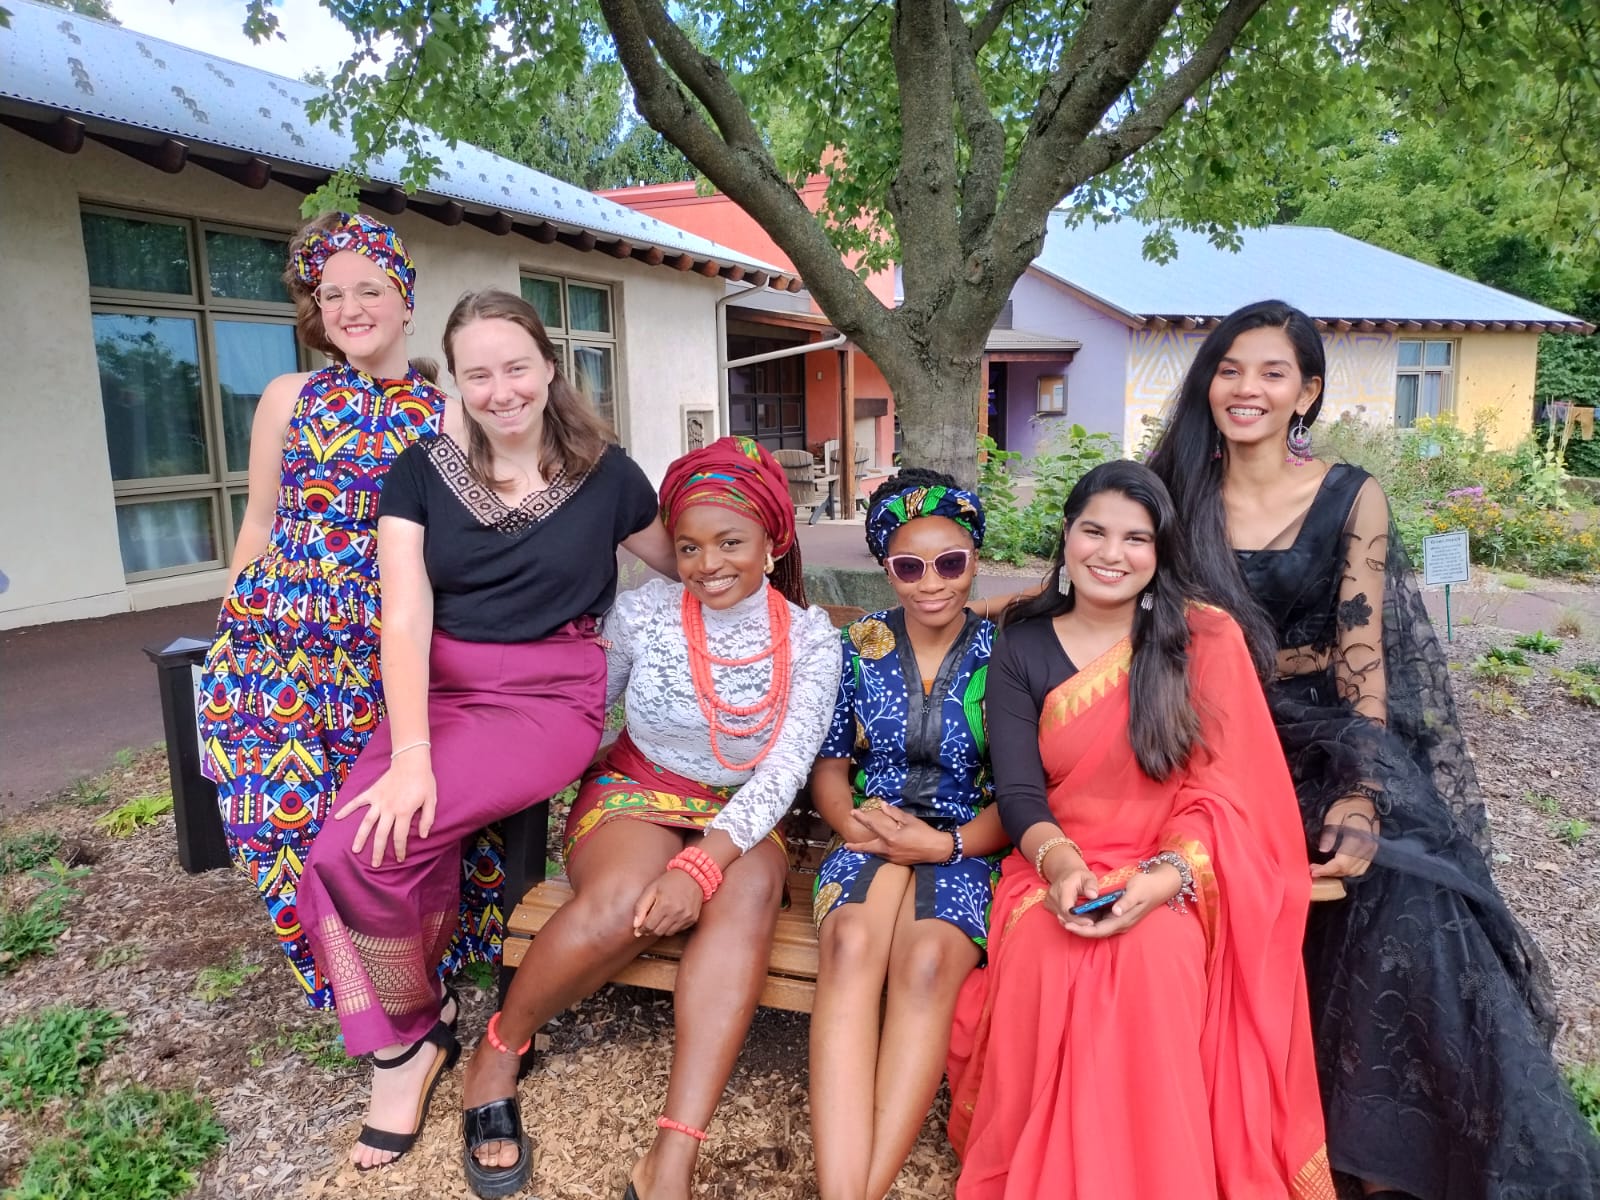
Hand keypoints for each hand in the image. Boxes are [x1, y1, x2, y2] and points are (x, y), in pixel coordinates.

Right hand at [334, 754, 436, 866]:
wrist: (411, 760)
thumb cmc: (423, 781)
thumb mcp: (432, 800)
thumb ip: (428, 818)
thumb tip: (424, 836)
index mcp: (404, 812)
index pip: (400, 836)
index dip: (399, 850)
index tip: (399, 859)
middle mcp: (389, 809)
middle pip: (381, 834)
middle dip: (378, 851)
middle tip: (374, 864)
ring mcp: (378, 801)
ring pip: (367, 822)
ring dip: (360, 837)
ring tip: (354, 850)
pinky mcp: (372, 792)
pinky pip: (357, 802)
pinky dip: (347, 808)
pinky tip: (337, 817)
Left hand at [632, 867, 703, 937]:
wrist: (692, 876)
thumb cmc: (669, 881)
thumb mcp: (651, 889)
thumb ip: (640, 907)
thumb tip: (636, 925)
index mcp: (664, 904)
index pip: (649, 926)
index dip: (641, 929)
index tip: (639, 928)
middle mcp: (676, 913)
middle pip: (658, 932)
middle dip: (650, 930)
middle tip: (648, 924)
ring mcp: (686, 917)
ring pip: (668, 933)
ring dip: (661, 929)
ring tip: (659, 919)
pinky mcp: (692, 919)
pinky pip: (678, 930)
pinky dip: (672, 927)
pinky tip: (670, 917)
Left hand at [844, 805, 952, 864]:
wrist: (937, 849)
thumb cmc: (924, 832)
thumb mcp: (909, 819)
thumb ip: (894, 813)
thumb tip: (883, 805)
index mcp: (891, 836)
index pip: (872, 825)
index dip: (862, 818)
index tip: (853, 813)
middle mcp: (889, 849)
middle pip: (868, 848)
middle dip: (856, 847)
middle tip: (846, 846)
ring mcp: (893, 857)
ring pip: (876, 853)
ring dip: (867, 849)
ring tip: (859, 847)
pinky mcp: (897, 862)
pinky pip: (884, 856)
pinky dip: (879, 851)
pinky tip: (879, 848)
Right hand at [1041, 861, 1100, 926]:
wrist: (1065, 872)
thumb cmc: (1079, 876)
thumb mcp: (1088, 877)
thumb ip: (1092, 885)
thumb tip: (1093, 895)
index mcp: (1063, 888)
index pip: (1067, 909)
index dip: (1078, 919)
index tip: (1090, 922)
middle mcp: (1053, 895)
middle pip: (1065, 916)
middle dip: (1079, 922)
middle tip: (1092, 921)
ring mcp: (1048, 901)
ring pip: (1062, 918)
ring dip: (1075, 921)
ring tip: (1087, 917)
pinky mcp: (1048, 905)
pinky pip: (1060, 916)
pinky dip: (1070, 918)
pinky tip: (1078, 916)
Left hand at [1061, 864, 1181, 939]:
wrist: (1159, 885)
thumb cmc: (1147, 886)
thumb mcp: (1136, 890)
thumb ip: (1125, 902)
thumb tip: (1115, 912)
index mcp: (1123, 920)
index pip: (1099, 930)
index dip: (1082, 930)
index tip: (1068, 925)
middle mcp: (1119, 924)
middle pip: (1095, 931)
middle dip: (1077, 928)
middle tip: (1060, 920)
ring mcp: (1118, 920)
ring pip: (1096, 927)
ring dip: (1080, 924)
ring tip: (1064, 917)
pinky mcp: (1117, 915)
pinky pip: (1099, 920)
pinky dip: (1087, 918)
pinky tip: (1077, 912)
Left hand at [1311, 795, 1379, 879]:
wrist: (1366, 802)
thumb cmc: (1347, 806)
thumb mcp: (1333, 816)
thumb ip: (1329, 834)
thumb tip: (1323, 851)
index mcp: (1357, 839)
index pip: (1342, 862)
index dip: (1327, 870)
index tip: (1313, 871)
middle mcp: (1367, 849)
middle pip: (1348, 869)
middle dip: (1330, 873)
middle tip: (1314, 869)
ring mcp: (1372, 852)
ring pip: (1355, 872)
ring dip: (1339, 874)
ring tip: (1323, 869)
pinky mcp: (1373, 852)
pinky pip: (1361, 868)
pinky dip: (1348, 871)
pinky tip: (1337, 868)